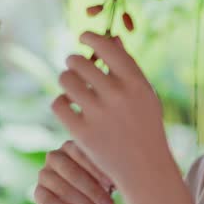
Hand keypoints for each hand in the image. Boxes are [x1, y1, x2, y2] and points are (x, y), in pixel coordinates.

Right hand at [34, 140, 114, 203]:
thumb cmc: (100, 181)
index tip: (112, 184)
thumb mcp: (104, 174)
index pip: (82, 152)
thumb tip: (117, 179)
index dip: (98, 169)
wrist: (83, 197)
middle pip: (71, 171)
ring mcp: (44, 173)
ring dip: (81, 202)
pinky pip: (48, 201)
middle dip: (92, 190)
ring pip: (60, 186)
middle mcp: (55, 156)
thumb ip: (107, 170)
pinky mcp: (38, 191)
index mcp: (71, 146)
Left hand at [51, 31, 173, 190]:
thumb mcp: (145, 93)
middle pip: (80, 62)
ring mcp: (99, 114)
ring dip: (65, 79)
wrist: (145, 167)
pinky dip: (60, 102)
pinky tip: (67, 104)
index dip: (90, 37)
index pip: (106, 47)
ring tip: (70, 84)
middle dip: (74, 61)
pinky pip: (58, 104)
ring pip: (66, 80)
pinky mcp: (82, 132)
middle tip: (74, 65)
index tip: (83, 37)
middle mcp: (117, 94)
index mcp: (135, 81)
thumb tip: (112, 37)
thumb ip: (128, 66)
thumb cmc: (145, 124)